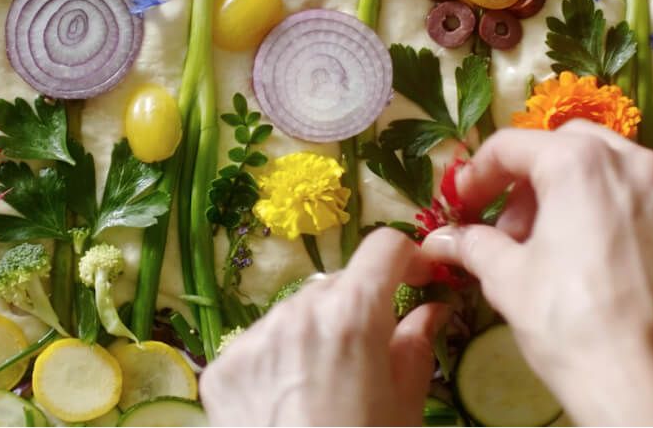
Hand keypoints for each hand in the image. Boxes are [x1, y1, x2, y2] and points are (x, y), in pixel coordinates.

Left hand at [200, 228, 446, 425]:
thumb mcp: (405, 405)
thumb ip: (416, 345)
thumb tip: (431, 310)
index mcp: (353, 315)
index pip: (384, 247)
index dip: (408, 258)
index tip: (418, 279)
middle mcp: (297, 312)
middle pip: (337, 283)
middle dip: (360, 304)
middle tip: (372, 347)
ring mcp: (253, 339)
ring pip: (294, 312)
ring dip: (315, 330)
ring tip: (326, 381)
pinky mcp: (221, 367)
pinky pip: (258, 345)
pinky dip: (277, 360)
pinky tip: (288, 400)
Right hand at [422, 121, 652, 425]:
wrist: (646, 383)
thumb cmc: (568, 323)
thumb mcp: (506, 279)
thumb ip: (474, 244)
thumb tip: (444, 238)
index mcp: (581, 164)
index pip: (513, 146)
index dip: (479, 174)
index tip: (464, 205)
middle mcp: (636, 164)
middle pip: (571, 146)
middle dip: (534, 178)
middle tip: (512, 228)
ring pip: (618, 171)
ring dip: (580, 194)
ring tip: (558, 246)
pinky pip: (652, 208)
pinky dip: (621, 220)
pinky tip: (605, 263)